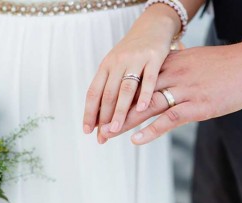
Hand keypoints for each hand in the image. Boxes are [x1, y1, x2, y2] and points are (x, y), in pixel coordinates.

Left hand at [83, 6, 180, 143]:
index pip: (94, 92)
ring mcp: (136, 59)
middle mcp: (117, 62)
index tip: (87, 130)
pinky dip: (144, 94)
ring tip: (116, 129)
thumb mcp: (117, 64)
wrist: (152, 27)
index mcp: (106, 66)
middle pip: (108, 93)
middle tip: (103, 137)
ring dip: (119, 111)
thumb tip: (100, 114)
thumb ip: (110, 86)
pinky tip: (142, 109)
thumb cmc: (133, 51)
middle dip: (104, 117)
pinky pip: (149, 78)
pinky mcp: (154, 57)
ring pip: (125, 89)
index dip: (89, 112)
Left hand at [100, 45, 241, 144]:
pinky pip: (169, 119)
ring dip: (125, 123)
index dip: (119, 96)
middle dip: (115, 112)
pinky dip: (150, 130)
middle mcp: (172, 75)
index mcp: (170, 64)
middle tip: (97, 126)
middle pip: (136, 95)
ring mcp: (184, 91)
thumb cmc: (225, 64)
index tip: (103, 108)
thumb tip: (164, 73)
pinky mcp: (197, 106)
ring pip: (147, 107)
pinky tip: (136, 140)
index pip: (136, 81)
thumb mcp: (194, 59)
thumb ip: (176, 67)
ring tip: (108, 135)